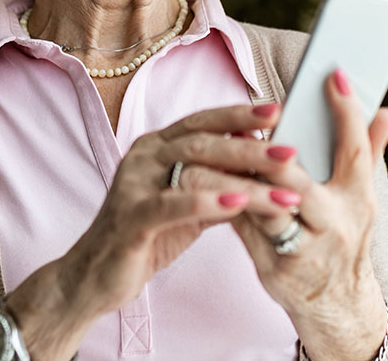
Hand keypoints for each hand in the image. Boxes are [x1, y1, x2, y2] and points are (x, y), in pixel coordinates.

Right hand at [6, 104, 301, 359]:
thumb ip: (217, 181)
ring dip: (244, 177)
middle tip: (292, 151)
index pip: (202, 121)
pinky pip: (172, 205)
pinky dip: (208, 201)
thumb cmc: (148, 235)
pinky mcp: (129, 218)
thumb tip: (262, 163)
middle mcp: (142, 157)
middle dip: (250, 145)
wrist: (96, 275)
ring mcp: (133, 185)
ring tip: (283, 185)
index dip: (239, 115)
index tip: (277, 111)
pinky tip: (241, 202)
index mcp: (155, 147)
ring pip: (193, 169)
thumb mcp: (188, 204)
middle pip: (202, 141)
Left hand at [231, 69, 387, 360]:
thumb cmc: (344, 241)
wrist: (336, 307)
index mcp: (359, 202)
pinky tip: (215, 179)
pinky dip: (230, 201)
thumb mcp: (361, 200)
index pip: (355, 151)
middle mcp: (336, 227)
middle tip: (254, 122)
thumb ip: (367, 154)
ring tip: (226, 145)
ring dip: (242, 175)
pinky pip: (245, 228)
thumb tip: (386, 111)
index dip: (346, 112)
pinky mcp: (275, 269)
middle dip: (273, 153)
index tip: (334, 76)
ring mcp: (305, 252)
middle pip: (297, 181)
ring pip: (265, 205)